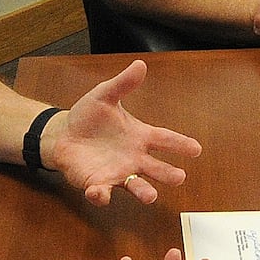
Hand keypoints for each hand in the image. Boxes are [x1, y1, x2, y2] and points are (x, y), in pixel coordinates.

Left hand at [42, 59, 202, 204]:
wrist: (64, 135)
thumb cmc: (89, 117)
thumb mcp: (104, 95)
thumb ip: (123, 84)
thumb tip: (140, 64)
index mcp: (140, 136)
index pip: (165, 139)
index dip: (180, 144)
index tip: (196, 149)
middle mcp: (134, 158)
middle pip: (156, 168)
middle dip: (168, 174)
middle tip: (179, 177)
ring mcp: (117, 173)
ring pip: (135, 185)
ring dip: (144, 191)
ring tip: (151, 196)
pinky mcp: (98, 184)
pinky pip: (102, 193)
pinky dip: (101, 195)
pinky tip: (99, 192)